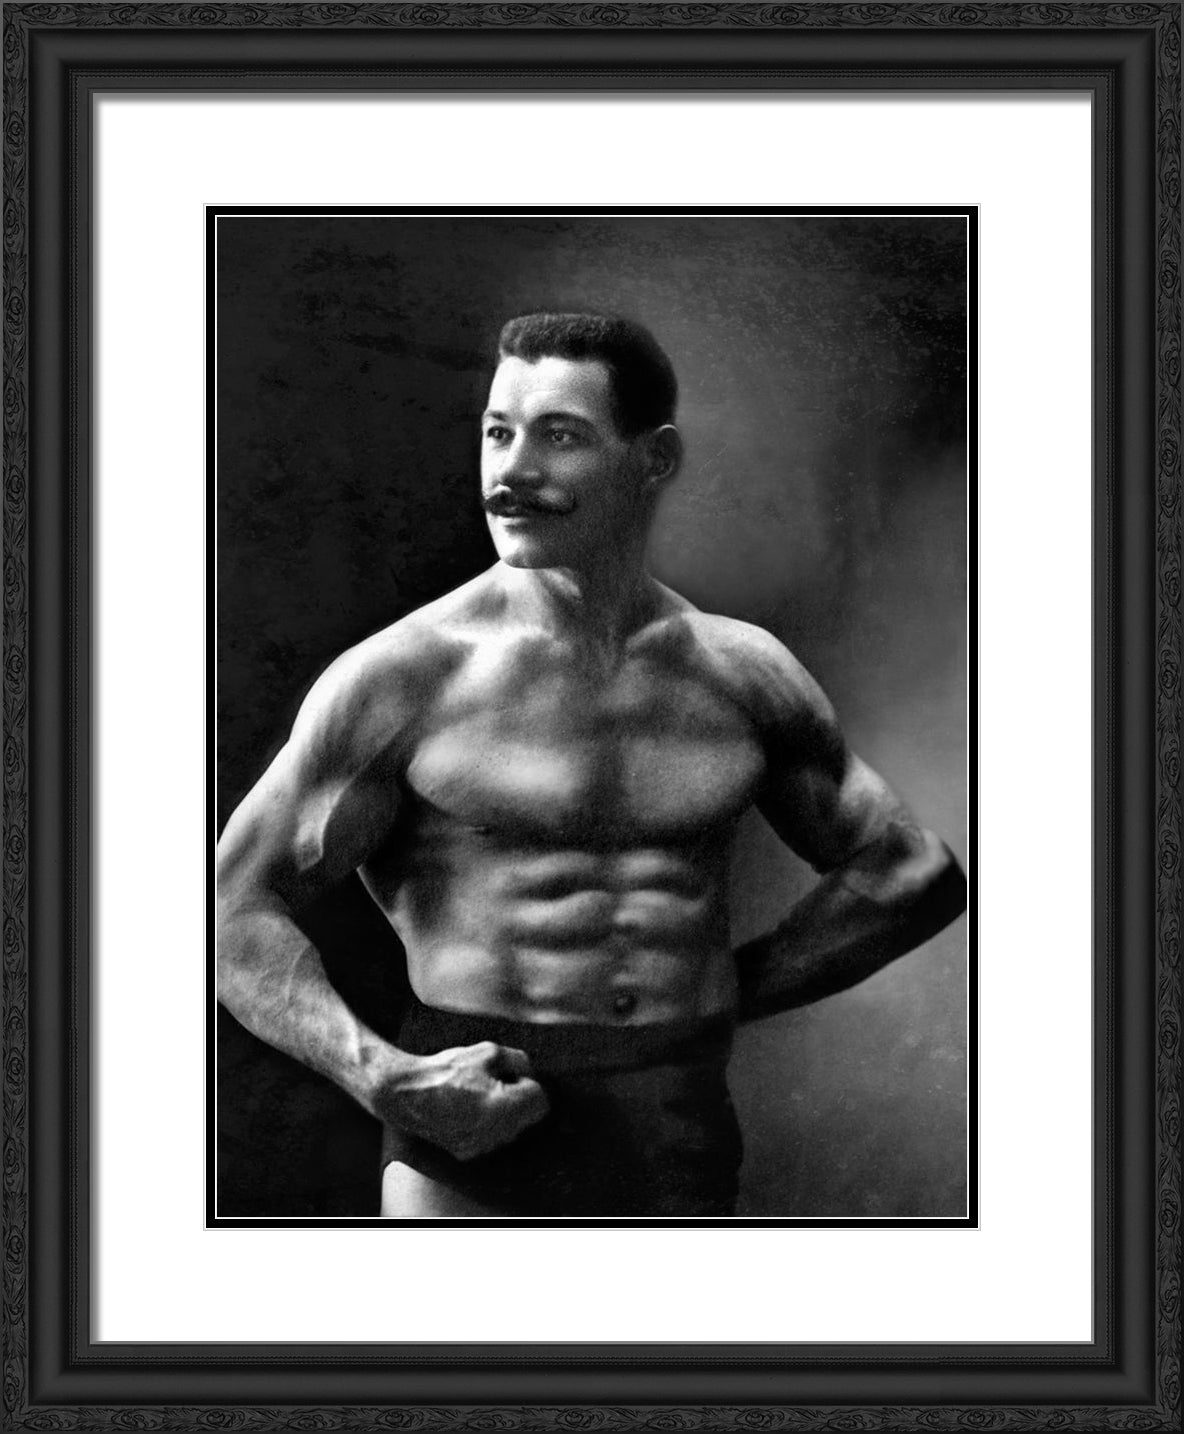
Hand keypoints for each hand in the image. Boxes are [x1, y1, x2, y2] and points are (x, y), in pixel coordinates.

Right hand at [375, 1042, 549, 1160]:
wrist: (407, 1094)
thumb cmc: (447, 1070)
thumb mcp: (488, 1052)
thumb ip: (518, 1061)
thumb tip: (530, 1074)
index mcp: (503, 1108)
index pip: (541, 1101)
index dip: (529, 1083)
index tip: (512, 1076)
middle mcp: (495, 1133)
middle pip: (528, 1118)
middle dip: (519, 1098)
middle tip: (494, 1082)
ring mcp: (481, 1146)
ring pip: (511, 1129)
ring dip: (505, 1113)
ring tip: (478, 1095)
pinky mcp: (467, 1153)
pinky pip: (491, 1138)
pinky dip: (487, 1124)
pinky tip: (468, 1109)